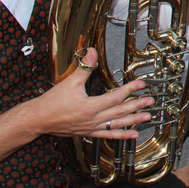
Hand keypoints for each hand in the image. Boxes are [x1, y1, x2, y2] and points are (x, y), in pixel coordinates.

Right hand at [18, 48, 151, 140]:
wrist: (38, 120)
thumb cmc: (51, 102)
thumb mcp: (69, 82)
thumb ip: (83, 67)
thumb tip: (92, 52)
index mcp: (89, 106)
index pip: (115, 97)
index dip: (130, 90)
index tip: (142, 84)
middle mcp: (93, 118)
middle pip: (120, 111)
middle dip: (137, 105)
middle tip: (151, 101)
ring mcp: (91, 127)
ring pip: (117, 124)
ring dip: (133, 120)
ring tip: (148, 117)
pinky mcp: (89, 132)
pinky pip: (108, 135)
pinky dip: (122, 135)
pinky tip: (133, 134)